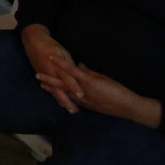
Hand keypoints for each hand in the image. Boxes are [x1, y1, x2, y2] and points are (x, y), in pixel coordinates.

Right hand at [21, 25, 79, 112]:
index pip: (68, 79)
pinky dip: (55, 95)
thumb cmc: (51, 45)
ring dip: (61, 100)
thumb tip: (78, 75)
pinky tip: (59, 101)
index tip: (81, 96)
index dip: (74, 87)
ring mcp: (45, 76)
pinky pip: (49, 87)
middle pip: (59, 89)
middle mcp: (50, 73)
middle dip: (66, 100)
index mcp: (57, 66)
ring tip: (69, 109)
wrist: (34, 41)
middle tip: (74, 110)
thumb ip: (69, 65)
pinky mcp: (42, 76)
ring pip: (54, 91)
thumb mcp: (63, 53)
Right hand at [45, 59, 161, 127]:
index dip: (57, 88)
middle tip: (37, 78)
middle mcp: (80, 96)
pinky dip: (62, 64)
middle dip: (48, 84)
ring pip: (63, 82)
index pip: (67, 93)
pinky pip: (72, 72)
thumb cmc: (118, 99)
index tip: (47, 84)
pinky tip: (54, 58)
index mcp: (84, 98)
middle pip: (61, 89)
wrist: (128, 106)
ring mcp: (83, 88)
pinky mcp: (88, 82)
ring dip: (50, 77)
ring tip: (38, 73)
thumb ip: (92, 81)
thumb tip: (84, 70)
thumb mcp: (103, 90)